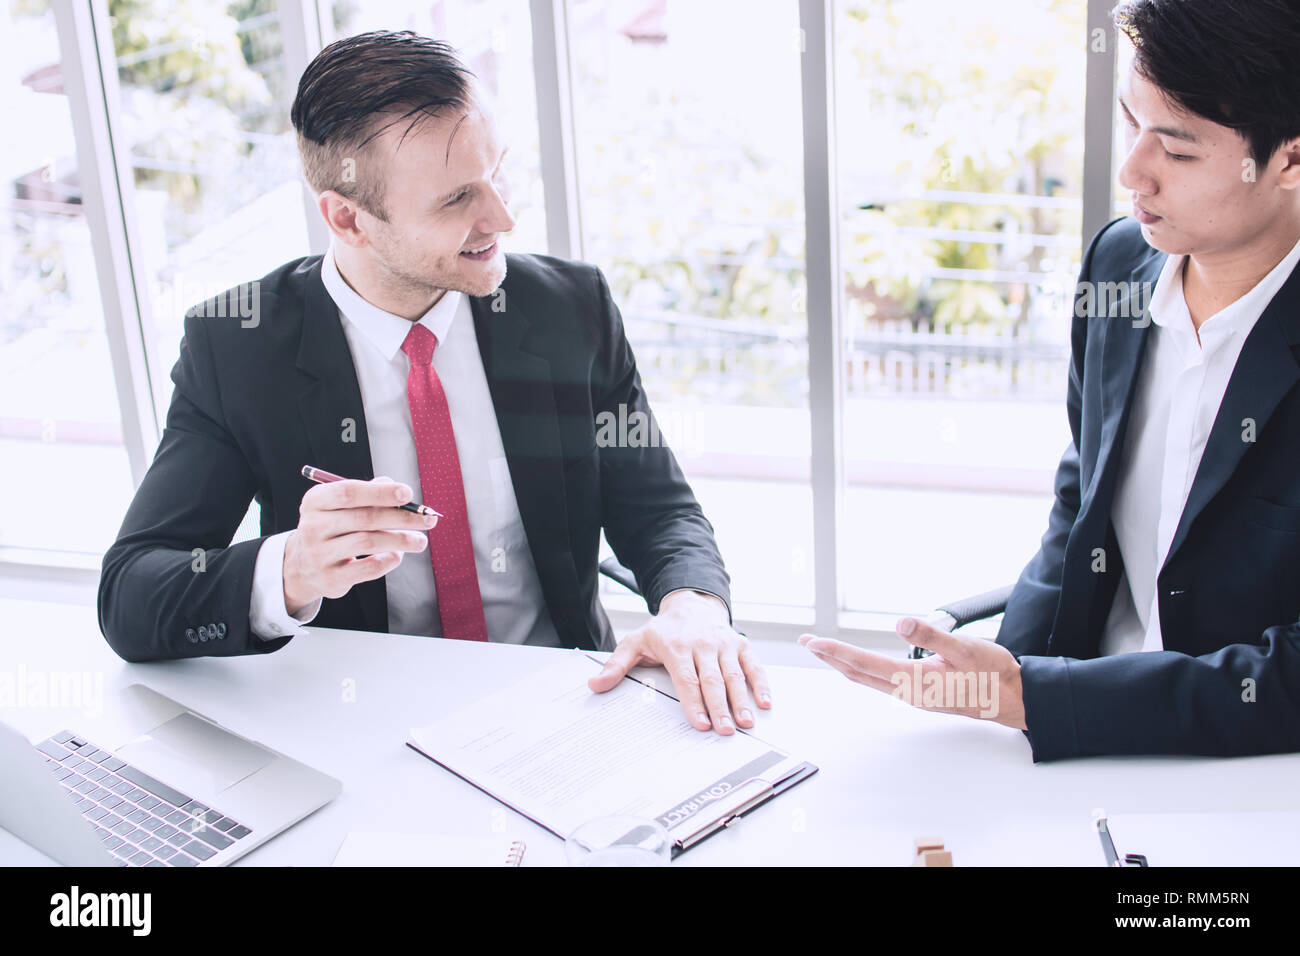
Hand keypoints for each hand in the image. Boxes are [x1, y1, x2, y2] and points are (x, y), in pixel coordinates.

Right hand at [283, 476, 436, 614]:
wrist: (302, 566)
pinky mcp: (331, 578)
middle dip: (402, 517)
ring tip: (421, 540)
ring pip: (369, 543)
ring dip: (401, 540)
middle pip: (364, 518)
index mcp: (315, 502)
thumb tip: (396, 488)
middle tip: (428, 519)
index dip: (381, 492)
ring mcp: (319, 554)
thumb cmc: (332, 528)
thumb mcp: (339, 506)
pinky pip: (368, 568)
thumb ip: (367, 494)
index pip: (349, 492)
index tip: (408, 493)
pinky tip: (399, 555)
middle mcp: (313, 526)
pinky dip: (389, 560)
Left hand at [588, 590, 770, 734]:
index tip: (701, 723)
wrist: (691, 604)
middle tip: (726, 731)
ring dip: (742, 700)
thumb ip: (617, 664)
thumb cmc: (663, 630)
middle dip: (720, 707)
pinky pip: (753, 665)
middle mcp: (703, 645)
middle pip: (712, 680)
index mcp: (677, 647)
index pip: (686, 678)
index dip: (694, 702)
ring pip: (734, 675)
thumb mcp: (636, 641)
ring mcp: (724, 644)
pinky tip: (765, 703)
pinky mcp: (741, 644)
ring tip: (746, 723)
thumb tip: (595, 685)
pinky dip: (762, 683)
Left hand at [798, 617, 1025, 729]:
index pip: (864, 663)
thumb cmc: (993, 675)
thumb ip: (933, 636)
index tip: (812, 642)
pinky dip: (863, 670)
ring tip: (824, 651)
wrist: (1014, 700)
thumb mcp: (967, 648)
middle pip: (859, 673)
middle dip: (830, 658)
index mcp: (915, 681)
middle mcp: (908, 692)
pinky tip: (860, 665)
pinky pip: (882, 682)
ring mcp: (914, 696)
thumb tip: (900, 623)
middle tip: (806, 643)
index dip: (836, 651)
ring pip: (869, 679)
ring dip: (844, 664)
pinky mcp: (922, 694)